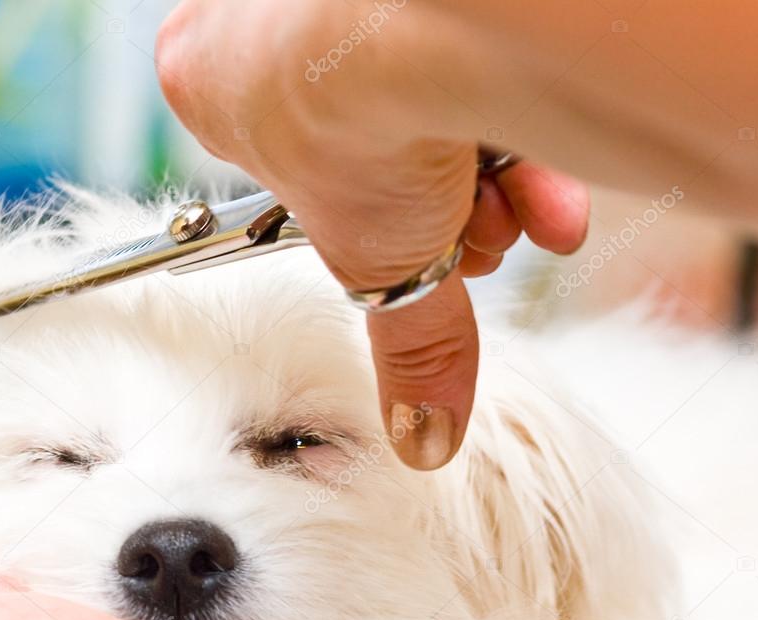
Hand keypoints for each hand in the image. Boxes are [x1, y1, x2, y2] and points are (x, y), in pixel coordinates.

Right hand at [155, 0, 587, 468]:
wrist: (416, 24)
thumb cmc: (356, 119)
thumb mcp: (379, 265)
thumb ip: (410, 346)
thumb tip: (420, 439)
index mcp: (214, 82)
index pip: (292, 169)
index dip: (357, 220)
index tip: (395, 232)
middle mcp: (269, 13)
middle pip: (376, 140)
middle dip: (439, 211)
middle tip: (458, 235)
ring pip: (431, 95)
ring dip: (489, 180)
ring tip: (510, 212)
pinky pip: (473, 52)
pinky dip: (522, 122)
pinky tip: (544, 180)